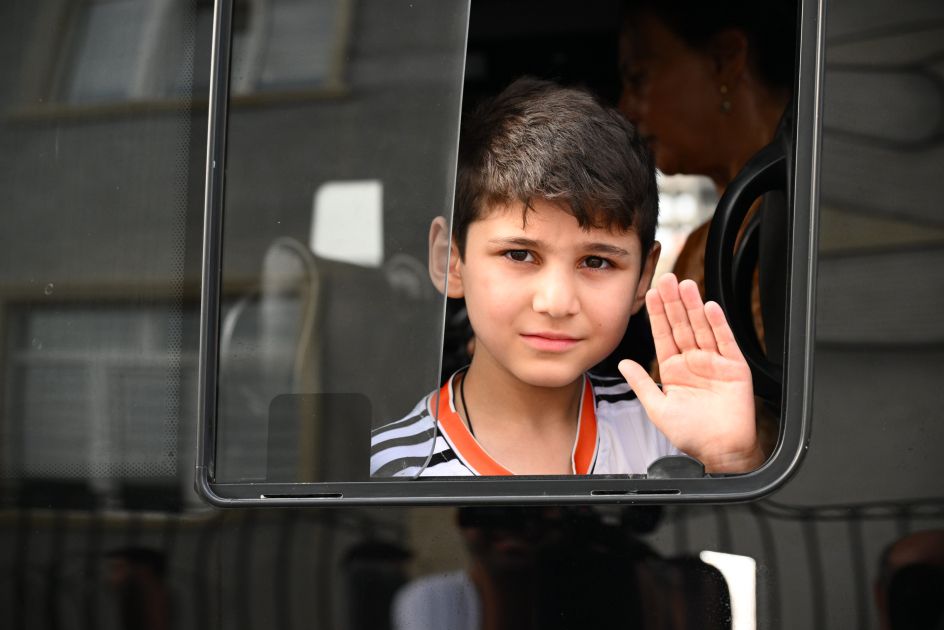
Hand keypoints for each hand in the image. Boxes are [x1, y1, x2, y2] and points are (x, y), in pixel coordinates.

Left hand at [618, 274, 763, 472]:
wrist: (720, 450)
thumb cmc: (690, 434)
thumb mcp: (657, 408)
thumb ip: (642, 383)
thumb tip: (623, 363)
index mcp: (674, 369)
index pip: (663, 335)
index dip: (657, 314)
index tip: (650, 293)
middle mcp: (693, 362)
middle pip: (682, 325)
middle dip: (674, 302)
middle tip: (666, 278)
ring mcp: (714, 363)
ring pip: (702, 328)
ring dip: (694, 306)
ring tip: (686, 285)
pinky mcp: (734, 368)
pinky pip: (725, 342)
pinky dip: (718, 324)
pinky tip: (710, 307)